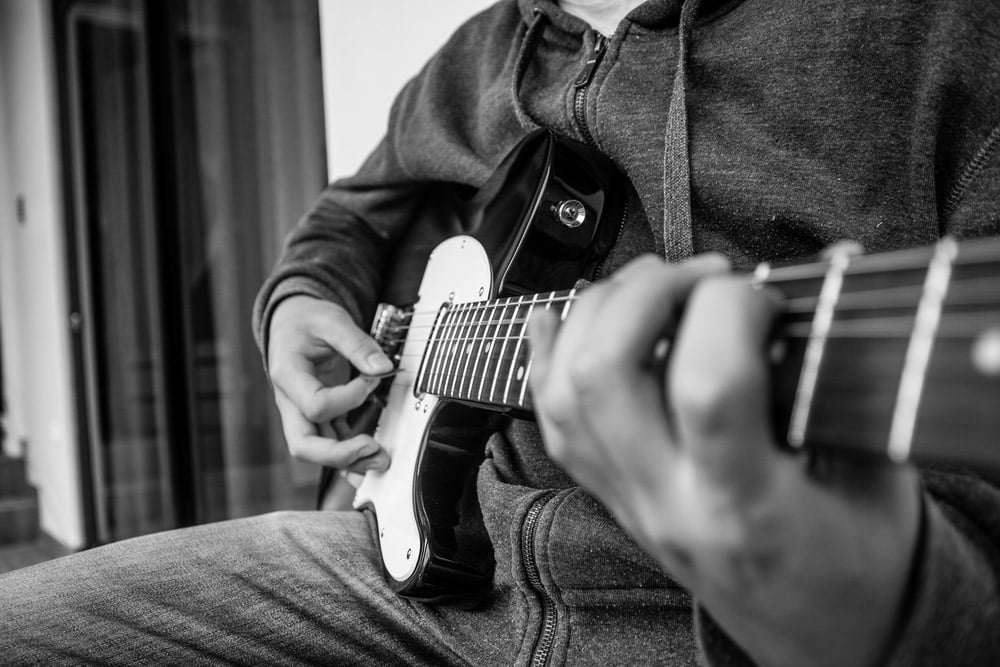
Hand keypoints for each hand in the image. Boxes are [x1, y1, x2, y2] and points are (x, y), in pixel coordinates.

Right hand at [267, 295, 391, 472]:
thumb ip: (357, 343)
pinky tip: (372, 458)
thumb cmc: (307, 321)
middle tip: (373, 448)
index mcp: (288, 375)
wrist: (291, 322)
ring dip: (349, 460)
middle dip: (339, 454)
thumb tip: (382, 367)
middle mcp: (291, 401)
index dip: (350, 397)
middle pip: (303, 445)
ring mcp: (302, 412)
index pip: (316, 404)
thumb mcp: (332, 320)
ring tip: (381, 459)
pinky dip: (350, 454)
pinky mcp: (318, 416)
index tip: (372, 379)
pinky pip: (331, 442)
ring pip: (317, 451)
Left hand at [527, 254, 920, 666]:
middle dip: (645, 294)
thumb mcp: (877, 476)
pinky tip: (562, 317)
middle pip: (605, 375)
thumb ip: (845, 375)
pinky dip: (548, 357)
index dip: (730, 309)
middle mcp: (668, 501)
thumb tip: (834, 267)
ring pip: (564, 392)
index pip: (706, 386)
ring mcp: (628, 501)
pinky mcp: (612, 496)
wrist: (819, 636)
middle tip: (703, 276)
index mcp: (746, 504)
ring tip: (651, 285)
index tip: (766, 294)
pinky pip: (553, 422)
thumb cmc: (857, 562)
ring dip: (595, 314)